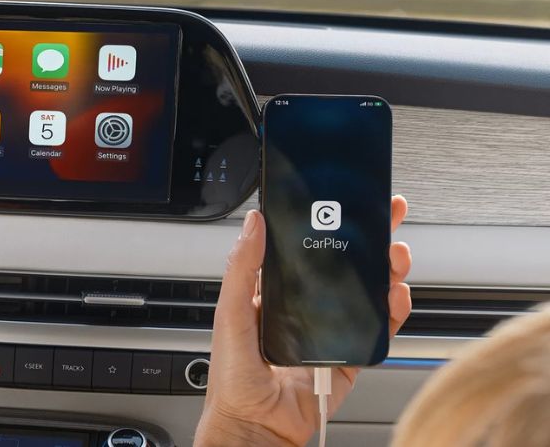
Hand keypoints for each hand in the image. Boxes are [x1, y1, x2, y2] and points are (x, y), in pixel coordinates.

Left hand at [194, 196, 411, 446]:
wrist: (254, 427)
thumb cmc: (233, 378)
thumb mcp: (230, 313)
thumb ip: (242, 268)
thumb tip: (253, 223)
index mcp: (275, 293)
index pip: (307, 250)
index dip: (328, 225)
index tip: (347, 202)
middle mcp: (305, 309)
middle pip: (344, 266)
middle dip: (369, 240)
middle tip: (388, 216)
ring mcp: (329, 331)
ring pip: (366, 292)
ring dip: (386, 270)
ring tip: (395, 255)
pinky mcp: (349, 356)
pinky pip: (376, 329)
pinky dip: (392, 310)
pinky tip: (396, 294)